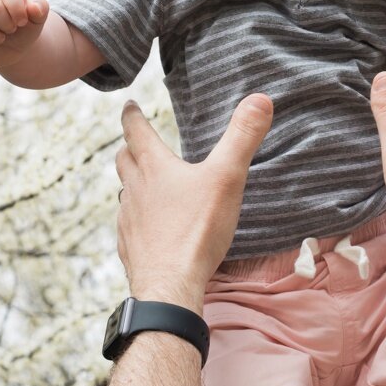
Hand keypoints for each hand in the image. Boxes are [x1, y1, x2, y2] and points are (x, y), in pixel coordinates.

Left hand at [113, 95, 273, 305]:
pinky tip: (151, 227)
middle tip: (135, 143)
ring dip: (133, 184)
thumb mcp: (227, 177)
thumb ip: (243, 137)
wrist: (170, 286)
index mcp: (154, 168)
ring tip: (147, 185)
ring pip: (125, 194)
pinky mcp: (131, 247)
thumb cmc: (197, 230)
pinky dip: (137, 218)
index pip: (136, 131)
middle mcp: (135, 190)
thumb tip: (260, 99)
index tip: (130, 105)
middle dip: (129, 148)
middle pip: (124, 160)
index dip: (132, 115)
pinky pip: (129, 226)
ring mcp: (129, 220)